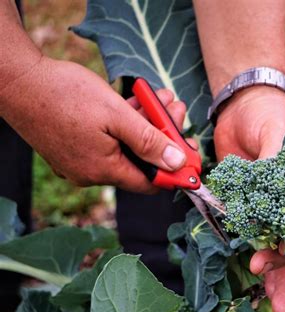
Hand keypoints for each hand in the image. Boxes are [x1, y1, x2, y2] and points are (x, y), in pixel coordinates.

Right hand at [0, 57, 186, 192]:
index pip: (150, 183)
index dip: (175, 170)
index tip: (192, 155)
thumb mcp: (116, 116)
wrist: (18, 81)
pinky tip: (138, 102)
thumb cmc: (65, 95)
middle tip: (176, 110)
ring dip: (147, 124)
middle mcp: (92, 172)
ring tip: (162, 98)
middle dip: (163, 135)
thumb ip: (149, 141)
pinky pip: (109, 140)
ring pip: (126, 146)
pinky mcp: (74, 146)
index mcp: (103, 170)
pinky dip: (125, 124)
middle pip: (140, 161)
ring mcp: (81, 160)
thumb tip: (176, 163)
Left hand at [214, 86, 284, 311]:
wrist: (243, 106)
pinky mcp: (252, 205)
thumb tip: (272, 191)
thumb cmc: (269, 114)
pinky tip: (253, 271)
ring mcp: (274, 206)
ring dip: (274, 271)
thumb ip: (276, 161)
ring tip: (269, 299)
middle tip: (275, 301)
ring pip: (278, 245)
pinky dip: (253, 251)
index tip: (276, 259)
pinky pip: (253, 233)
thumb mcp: (277, 131)